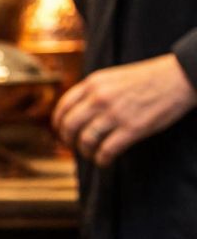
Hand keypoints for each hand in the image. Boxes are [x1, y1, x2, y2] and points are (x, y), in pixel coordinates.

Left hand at [53, 53, 196, 166]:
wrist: (179, 77)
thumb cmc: (148, 78)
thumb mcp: (113, 77)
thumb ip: (94, 91)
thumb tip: (78, 112)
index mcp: (93, 83)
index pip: (63, 107)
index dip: (58, 124)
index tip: (61, 132)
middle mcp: (99, 98)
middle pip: (69, 126)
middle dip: (68, 140)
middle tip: (75, 146)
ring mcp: (115, 114)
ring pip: (85, 140)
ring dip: (85, 152)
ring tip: (92, 154)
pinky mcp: (132, 128)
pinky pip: (106, 150)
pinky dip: (102, 160)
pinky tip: (105, 161)